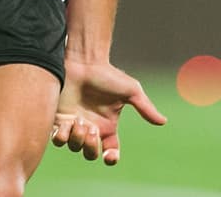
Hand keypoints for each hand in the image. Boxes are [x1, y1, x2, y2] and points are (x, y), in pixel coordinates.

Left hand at [52, 59, 166, 164]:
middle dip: (91, 147)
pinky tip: (66, 124)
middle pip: (90, 154)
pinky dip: (61, 137)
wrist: (84, 61)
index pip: (110, 153)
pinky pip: (57, 140)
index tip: (109, 155)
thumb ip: (146, 108)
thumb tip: (163, 122)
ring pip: (74, 148)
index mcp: (107, 127)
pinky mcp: (58, 119)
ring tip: (78, 121)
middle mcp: (91, 129)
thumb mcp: (131, 91)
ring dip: (77, 139)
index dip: (110, 159)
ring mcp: (74, 125)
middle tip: (91, 128)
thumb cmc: (108, 74)